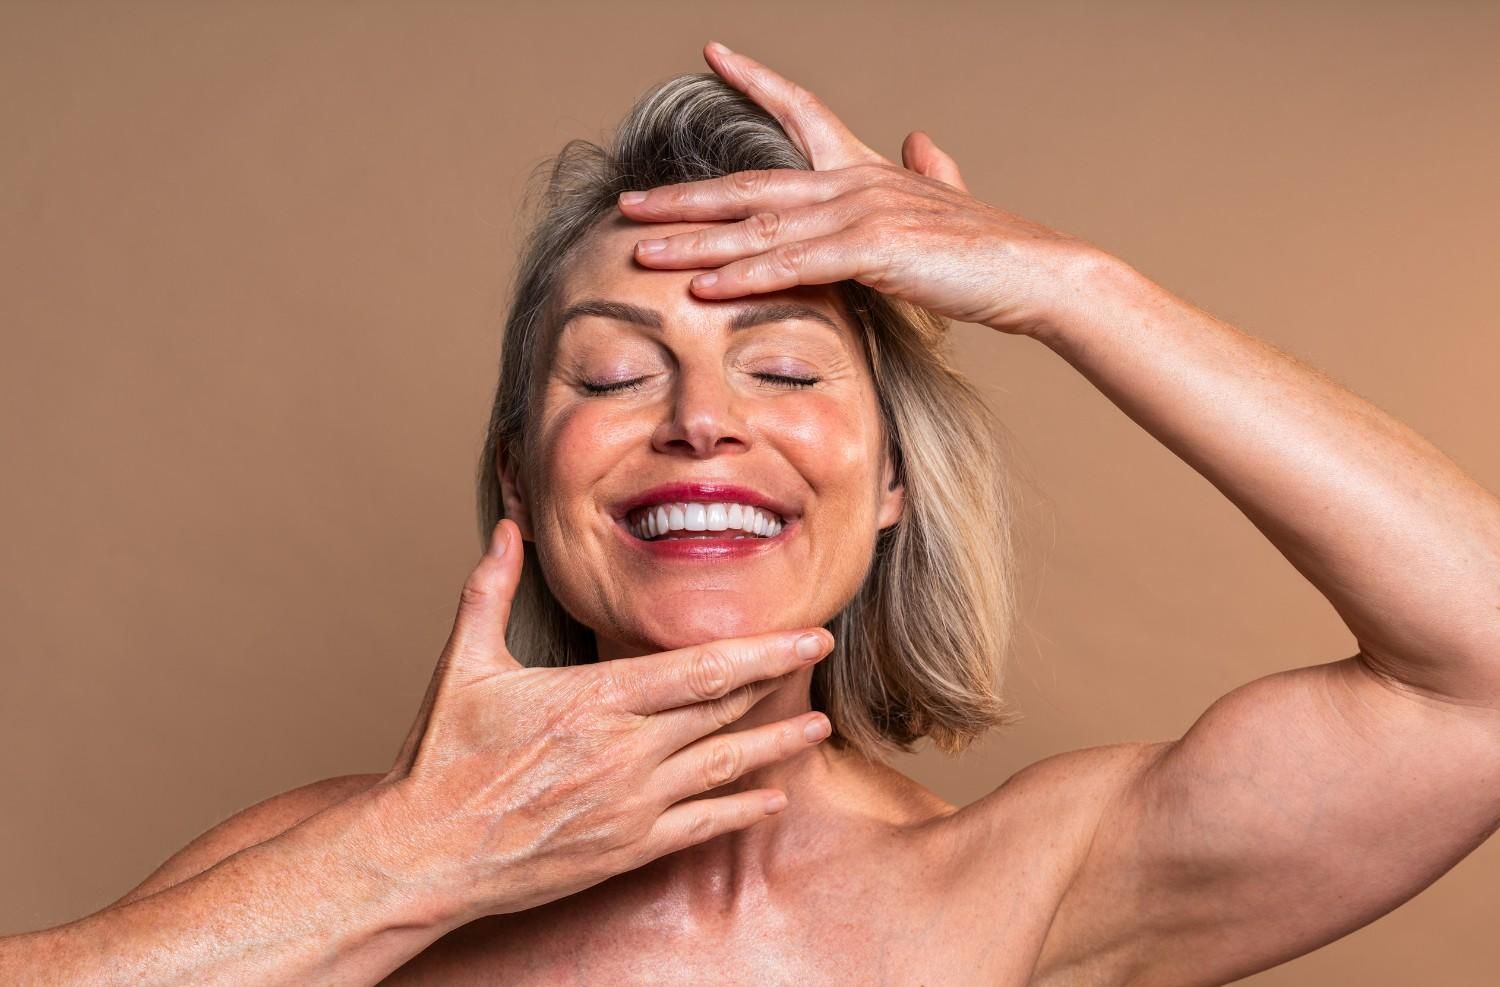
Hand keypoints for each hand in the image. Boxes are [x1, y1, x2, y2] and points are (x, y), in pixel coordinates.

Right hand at [374, 519, 834, 922]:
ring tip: (819, 727)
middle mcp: (624, 751)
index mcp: (594, 699)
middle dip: (779, 680)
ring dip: (776, 745)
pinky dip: (741, 809)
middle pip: (723, 709)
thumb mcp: (463, 663)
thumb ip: (490, 589)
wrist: (422, 853)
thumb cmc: (440, 758)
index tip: (806, 634)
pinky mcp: (625, 849)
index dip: (764, 651)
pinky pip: (701, 826)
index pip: (701, 669)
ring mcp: (630, 804)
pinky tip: (772, 797)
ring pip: (724, 767)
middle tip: (819, 656)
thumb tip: (506, 528)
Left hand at [616, 41, 1110, 337]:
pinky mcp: (871, 251)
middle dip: (685, 196)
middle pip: (752, 185)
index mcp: (865, 170)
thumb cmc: (988, 251)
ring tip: (640, 248)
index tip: (715, 54)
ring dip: (694, 241)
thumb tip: (918, 137)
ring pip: (759, 226)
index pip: (803, 111)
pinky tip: (702, 286)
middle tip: (629, 202)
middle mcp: (853, 182)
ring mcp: (859, 213)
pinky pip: (792, 265)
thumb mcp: (949, 200)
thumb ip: (927, 171)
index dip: (758, 82)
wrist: (1036, 271)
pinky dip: (744, 275)